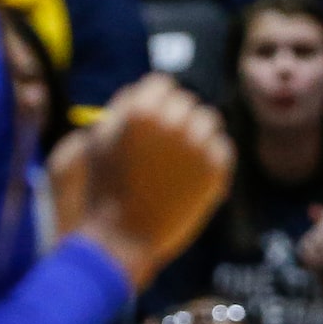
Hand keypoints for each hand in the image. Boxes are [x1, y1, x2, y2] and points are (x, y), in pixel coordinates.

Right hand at [69, 77, 233, 289]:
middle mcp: (173, 123)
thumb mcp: (98, 141)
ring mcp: (197, 147)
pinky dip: (212, 157)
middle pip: (187, 102)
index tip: (152, 124)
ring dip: (198, 134)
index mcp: (142, 110)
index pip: (163, 84)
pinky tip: (194, 174)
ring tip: (180, 159)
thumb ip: (122, 107)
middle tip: (165, 149)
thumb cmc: (104, 190)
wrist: (121, 240)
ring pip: (209, 121)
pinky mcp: (215, 171)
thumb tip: (145, 88)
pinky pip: (223, 148)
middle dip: (176, 119)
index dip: (155, 102)